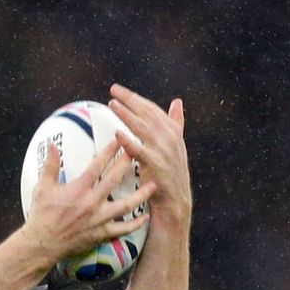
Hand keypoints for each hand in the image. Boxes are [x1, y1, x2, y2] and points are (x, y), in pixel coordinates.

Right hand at [23, 138, 155, 265]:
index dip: (109, 151)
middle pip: (114, 180)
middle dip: (127, 164)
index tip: (119, 140)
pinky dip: (136, 223)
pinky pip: (123, 229)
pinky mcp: (102, 234)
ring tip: (153, 185)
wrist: (43, 244)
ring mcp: (99, 220)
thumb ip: (51, 165)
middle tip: (139, 152)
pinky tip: (146, 217)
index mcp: (79, 189)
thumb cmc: (42, 214)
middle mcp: (92, 202)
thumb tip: (51, 144)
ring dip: (141, 195)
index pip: (97, 166)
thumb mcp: (43, 187)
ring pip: (125, 205)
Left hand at [108, 84, 190, 216]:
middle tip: (113, 90)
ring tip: (112, 104)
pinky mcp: (156, 165)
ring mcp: (163, 151)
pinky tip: (118, 134)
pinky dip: (129, 141)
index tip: (118, 89)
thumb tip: (177, 101)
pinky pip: (140, 151)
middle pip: (146, 113)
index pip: (151, 108)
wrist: (175, 200)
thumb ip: (176, 122)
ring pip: (142, 127)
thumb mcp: (176, 144)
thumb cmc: (171, 170)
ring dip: (127, 114)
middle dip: (129, 99)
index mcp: (173, 131)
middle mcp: (170, 137)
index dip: (134, 97)